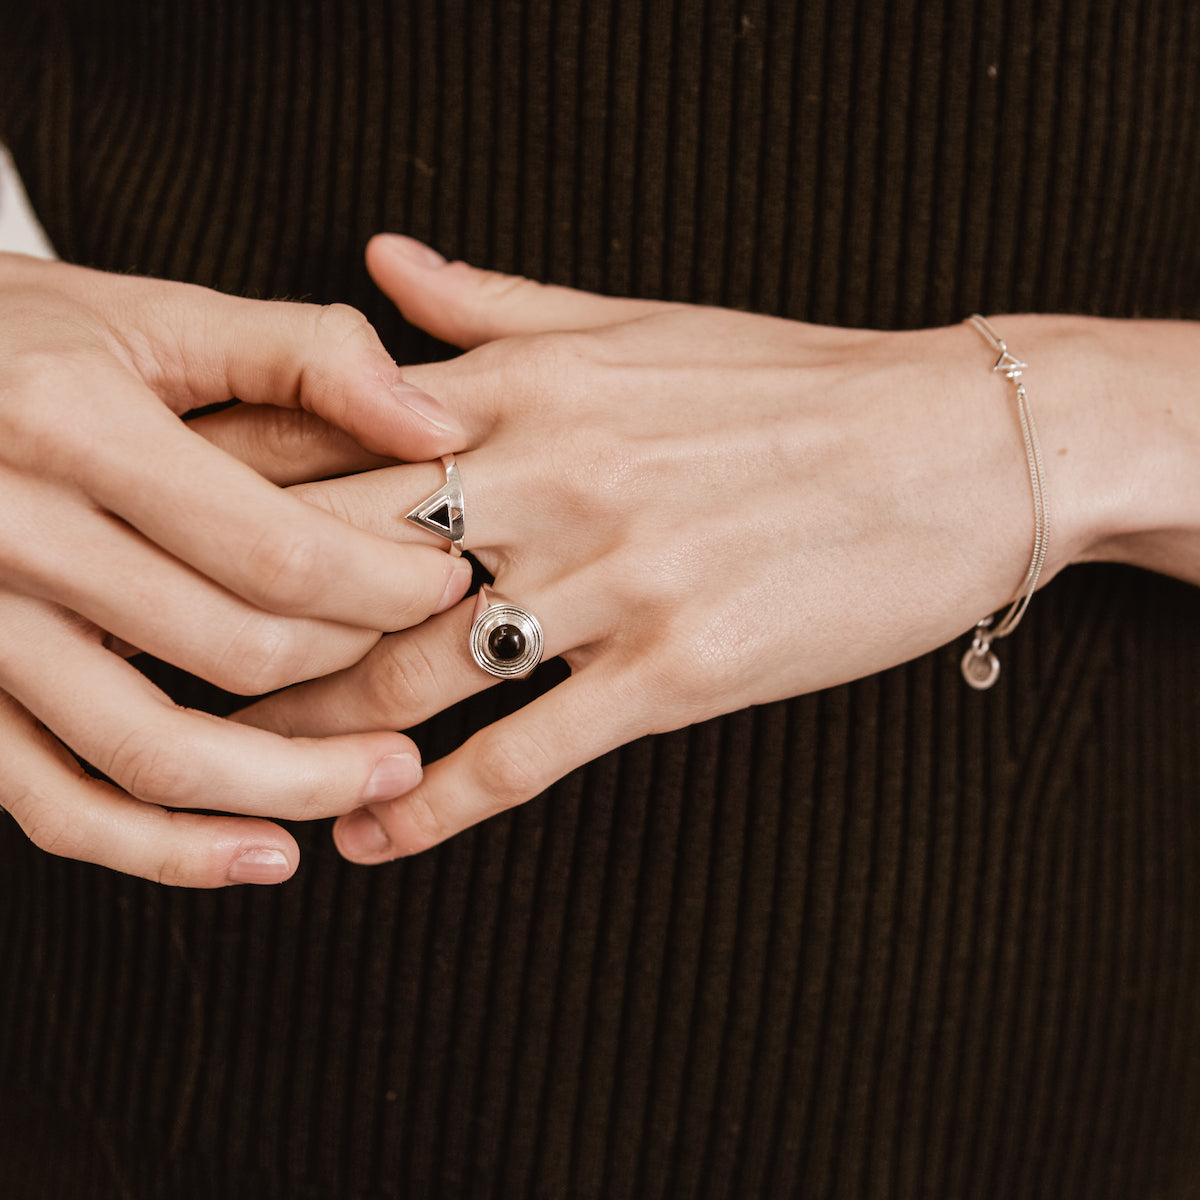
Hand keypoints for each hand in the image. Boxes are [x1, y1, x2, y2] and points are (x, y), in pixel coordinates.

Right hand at [0, 253, 473, 884]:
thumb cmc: (20, 338)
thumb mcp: (152, 310)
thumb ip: (303, 354)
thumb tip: (434, 430)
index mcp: (72, 429)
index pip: (276, 549)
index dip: (386, 583)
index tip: (447, 581)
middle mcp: (9, 537)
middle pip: (234, 650)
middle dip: (360, 664)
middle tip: (432, 655)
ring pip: (156, 752)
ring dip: (293, 785)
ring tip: (388, 776)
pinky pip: (56, 804)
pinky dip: (165, 851)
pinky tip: (265, 853)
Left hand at [228, 236, 1196, 859]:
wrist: (960, 445)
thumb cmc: (799, 383)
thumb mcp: (639, 321)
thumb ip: (493, 305)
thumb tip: (378, 262)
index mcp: (533, 382)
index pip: (332, 432)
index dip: (227, 488)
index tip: (167, 539)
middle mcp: (557, 473)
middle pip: (341, 561)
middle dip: (241, 624)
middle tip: (170, 671)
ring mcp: (618, 578)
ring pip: (414, 669)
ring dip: (313, 728)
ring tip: (247, 771)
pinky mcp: (682, 670)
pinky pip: (526, 751)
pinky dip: (436, 805)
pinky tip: (374, 837)